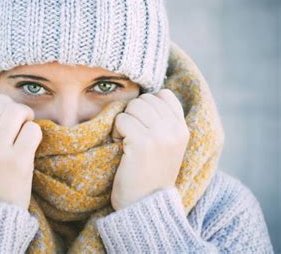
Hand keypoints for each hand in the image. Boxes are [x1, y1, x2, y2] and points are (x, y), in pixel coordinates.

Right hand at [0, 92, 42, 209]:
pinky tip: (30, 143)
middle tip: (18, 120)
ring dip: (25, 116)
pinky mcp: (18, 162)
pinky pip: (32, 130)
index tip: (1, 114)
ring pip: (16, 111)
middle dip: (13, 107)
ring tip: (25, 127)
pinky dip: (35, 132)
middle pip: (1, 102)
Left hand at [110, 89, 189, 210]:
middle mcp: (175, 130)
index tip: (142, 125)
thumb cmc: (149, 176)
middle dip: (132, 114)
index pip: (164, 95)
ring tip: (127, 142)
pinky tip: (121, 147)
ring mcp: (160, 135)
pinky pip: (121, 120)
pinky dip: (116, 132)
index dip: (146, 105)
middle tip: (131, 136)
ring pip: (132, 106)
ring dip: (123, 122)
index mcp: (183, 130)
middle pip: (145, 99)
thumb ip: (163, 123)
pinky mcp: (142, 142)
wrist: (145, 205)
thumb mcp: (167, 147)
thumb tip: (145, 97)